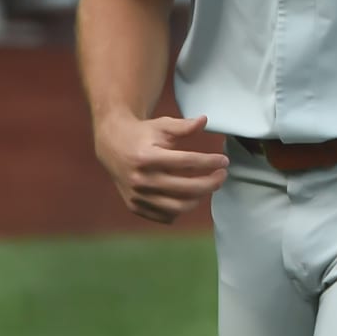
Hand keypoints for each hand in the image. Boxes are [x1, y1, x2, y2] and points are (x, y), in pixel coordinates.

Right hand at [94, 112, 228, 223]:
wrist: (112, 146)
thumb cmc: (142, 134)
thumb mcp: (162, 125)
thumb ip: (184, 126)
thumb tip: (205, 120)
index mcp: (147, 157)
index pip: (187, 162)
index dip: (210, 162)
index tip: (224, 161)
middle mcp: (141, 179)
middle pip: (186, 188)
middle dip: (211, 182)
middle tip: (222, 175)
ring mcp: (137, 195)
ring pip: (178, 207)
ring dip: (200, 197)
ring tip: (208, 185)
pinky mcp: (134, 205)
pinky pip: (164, 215)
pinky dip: (180, 209)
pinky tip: (189, 196)